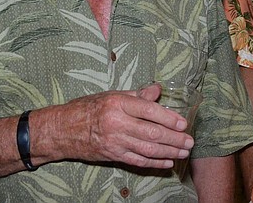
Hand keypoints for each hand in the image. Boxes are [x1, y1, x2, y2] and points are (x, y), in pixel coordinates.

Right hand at [35, 83, 193, 168]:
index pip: (149, 110)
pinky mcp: (112, 155)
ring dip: (168, 152)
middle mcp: (117, 123)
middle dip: (174, 138)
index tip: (183, 123)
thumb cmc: (88, 108)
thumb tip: (158, 90)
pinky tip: (167, 162)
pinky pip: (137, 161)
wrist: (63, 129)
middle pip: (152, 132)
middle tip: (189, 141)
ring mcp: (115, 141)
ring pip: (147, 149)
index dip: (169, 118)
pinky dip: (154, 163)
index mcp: (118, 103)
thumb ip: (137, 95)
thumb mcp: (112, 95)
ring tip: (183, 152)